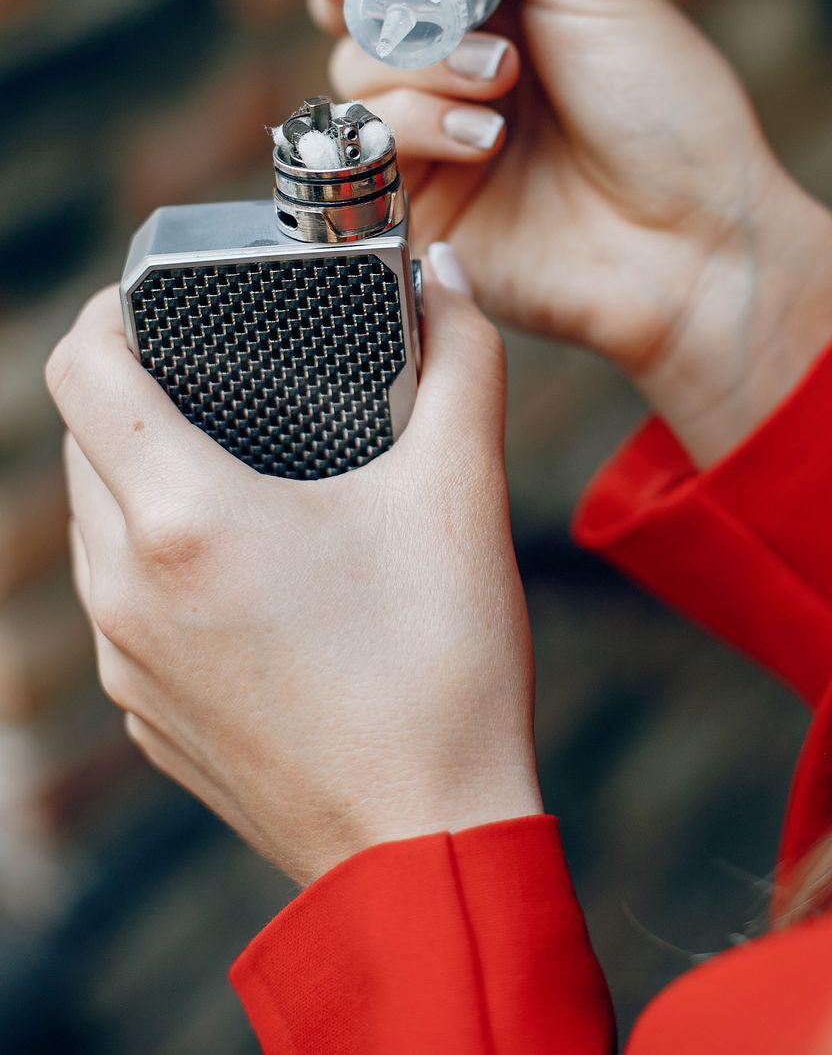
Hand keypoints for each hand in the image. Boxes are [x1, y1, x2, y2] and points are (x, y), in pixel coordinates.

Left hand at [45, 253, 541, 886]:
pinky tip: (243, 572)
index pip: (79, 370)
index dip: (105, 312)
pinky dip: (158, 563)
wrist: (427, 845)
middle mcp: (126, 588)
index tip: (150, 298)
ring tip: (234, 465)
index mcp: (185, 517)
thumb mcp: (462, 490)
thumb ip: (461, 360)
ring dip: (142, 479)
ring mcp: (126, 662)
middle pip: (83, 444)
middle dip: (137, 393)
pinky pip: (120, 607)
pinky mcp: (145, 716)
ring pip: (95, 529)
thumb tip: (447, 276)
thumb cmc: (442, 668)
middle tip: (219, 373)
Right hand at [307, 0, 831, 465]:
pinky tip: (484, 140)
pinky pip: (365, 147)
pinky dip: (415, 129)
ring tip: (498, 82)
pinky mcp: (418, 204)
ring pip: (351, 70)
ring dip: (416, 64)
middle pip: (355, 1)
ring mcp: (436, 134)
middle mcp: (462, 59)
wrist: (694, 246)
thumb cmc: (666, 108)